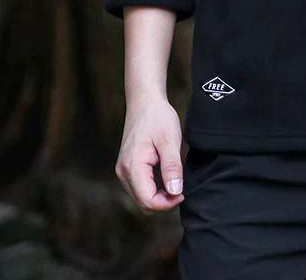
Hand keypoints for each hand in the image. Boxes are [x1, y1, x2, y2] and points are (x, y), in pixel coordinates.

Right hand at [115, 95, 184, 213]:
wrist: (145, 101)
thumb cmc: (158, 117)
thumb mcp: (170, 140)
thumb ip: (172, 167)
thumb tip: (175, 192)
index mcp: (133, 166)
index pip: (148, 200)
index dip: (166, 203)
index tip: (183, 193)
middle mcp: (123, 171)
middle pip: (142, 202)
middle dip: (163, 202)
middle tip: (181, 189)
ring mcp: (123, 169)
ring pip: (140, 196)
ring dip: (158, 196)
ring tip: (175, 182)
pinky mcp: (127, 166)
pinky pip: (139, 187)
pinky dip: (153, 188)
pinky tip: (166, 178)